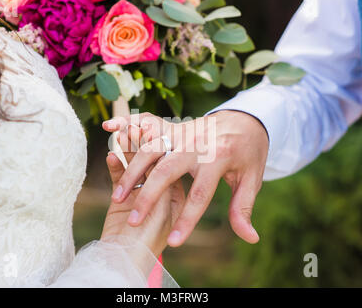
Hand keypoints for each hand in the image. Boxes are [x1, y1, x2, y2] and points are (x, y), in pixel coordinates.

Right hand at [102, 110, 268, 246]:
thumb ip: (243, 208)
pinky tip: (109, 127)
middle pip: (166, 171)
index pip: (200, 194)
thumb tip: (249, 238)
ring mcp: (182, 133)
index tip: (174, 243)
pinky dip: (127, 124)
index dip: (187, 220)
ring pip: (150, 150)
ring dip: (132, 172)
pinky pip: (146, 123)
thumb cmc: (247, 153)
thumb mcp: (252, 179)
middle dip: (148, 197)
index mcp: (218, 159)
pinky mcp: (172, 126)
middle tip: (134, 221)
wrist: (245, 118)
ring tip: (118, 197)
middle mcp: (196, 145)